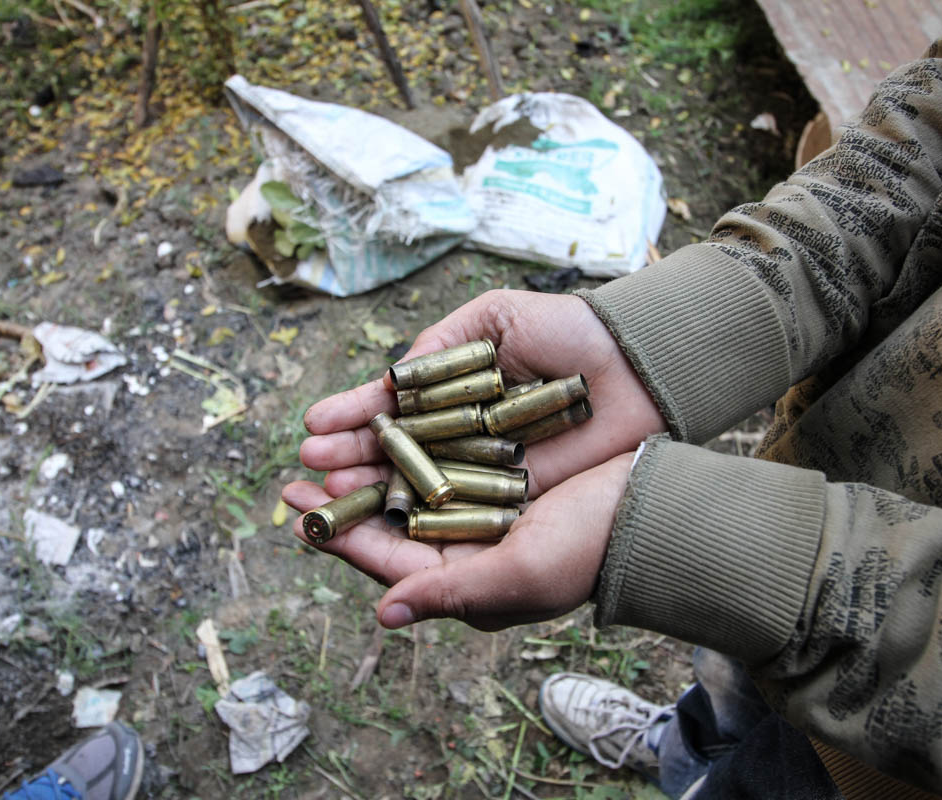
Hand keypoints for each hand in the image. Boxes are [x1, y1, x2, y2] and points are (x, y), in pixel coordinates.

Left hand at [281, 452, 633, 629]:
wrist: (653, 504)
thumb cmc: (590, 547)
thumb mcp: (520, 575)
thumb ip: (450, 592)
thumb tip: (382, 613)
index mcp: (468, 580)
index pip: (389, 563)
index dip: (339, 536)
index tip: (296, 513)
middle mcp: (470, 547)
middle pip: (391, 524)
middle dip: (345, 499)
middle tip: (298, 472)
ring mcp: (485, 508)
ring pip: (411, 487)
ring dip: (370, 466)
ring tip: (331, 444)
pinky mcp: (501, 473)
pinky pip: (444, 458)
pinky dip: (413, 443)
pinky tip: (387, 422)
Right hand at [298, 289, 663, 498]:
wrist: (636, 362)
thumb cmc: (567, 331)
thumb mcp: (493, 320)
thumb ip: (437, 351)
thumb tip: (386, 385)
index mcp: (454, 393)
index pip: (392, 412)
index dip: (352, 420)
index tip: (312, 427)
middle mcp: (463, 436)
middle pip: (394, 456)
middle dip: (348, 464)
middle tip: (304, 471)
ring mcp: (486, 471)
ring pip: (417, 488)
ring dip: (370, 494)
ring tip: (325, 494)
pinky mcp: (515, 500)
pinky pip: (461, 511)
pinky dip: (420, 517)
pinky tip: (380, 519)